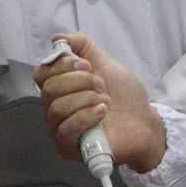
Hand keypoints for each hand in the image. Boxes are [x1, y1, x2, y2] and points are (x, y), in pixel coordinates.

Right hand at [34, 32, 165, 171]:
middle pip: (49, 90)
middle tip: (101, 85)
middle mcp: (55, 107)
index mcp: (61, 87)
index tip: (86, 65)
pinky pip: (65, 131)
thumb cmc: (124, 96)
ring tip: (106, 101)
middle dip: (79, 82)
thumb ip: (83, 47)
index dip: (62, 66)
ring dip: (86, 100)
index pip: (42, 74)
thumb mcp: (105, 63)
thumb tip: (58, 38)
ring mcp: (60, 129)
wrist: (144, 121)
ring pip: (56, 109)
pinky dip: (85, 117)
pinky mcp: (69, 148)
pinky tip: (102, 113)